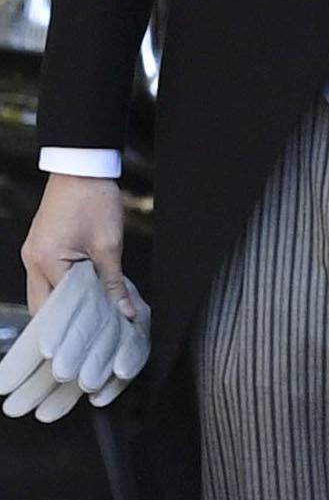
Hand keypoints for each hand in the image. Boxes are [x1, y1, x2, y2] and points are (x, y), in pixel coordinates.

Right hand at [22, 175, 136, 318]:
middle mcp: (32, 260)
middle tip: (92, 329)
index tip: (101, 330)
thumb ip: (115, 282)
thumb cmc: (93, 199)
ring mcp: (32, 254)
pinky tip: (83, 293)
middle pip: (43, 307)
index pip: (61, 307)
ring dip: (63, 305)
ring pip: (42, 294)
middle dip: (65, 321)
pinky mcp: (38, 248)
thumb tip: (124, 310)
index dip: (81, 321)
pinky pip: (45, 278)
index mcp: (47, 261)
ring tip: (90, 313)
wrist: (81, 169)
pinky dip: (61, 289)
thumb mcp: (109, 245)